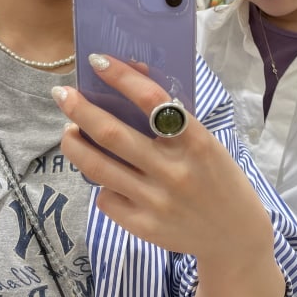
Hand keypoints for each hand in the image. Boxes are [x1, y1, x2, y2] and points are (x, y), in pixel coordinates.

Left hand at [53, 53, 285, 296]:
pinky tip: (104, 172)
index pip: (151, 100)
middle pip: (112, 134)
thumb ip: (171, 116)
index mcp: (196, 141)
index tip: (98, 61)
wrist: (234, 235)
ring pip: (98, 167)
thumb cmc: (218, 176)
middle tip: (62, 93)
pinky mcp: (143, 226)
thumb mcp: (205, 141)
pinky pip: (107, 198)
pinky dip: (101, 181)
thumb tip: (133, 77)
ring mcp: (156, 201)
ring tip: (69, 130)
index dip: (121, 78)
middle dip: (80, 109)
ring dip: (75, 144)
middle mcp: (174, 171)